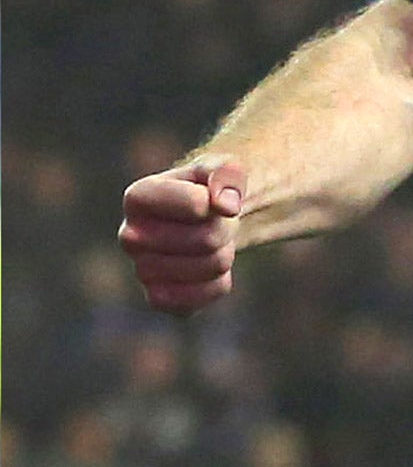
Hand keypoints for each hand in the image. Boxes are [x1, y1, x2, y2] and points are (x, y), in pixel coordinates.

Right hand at [118, 155, 246, 313]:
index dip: (217, 202)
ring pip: (209, 267)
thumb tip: (224, 206)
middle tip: (214, 222)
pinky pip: (197, 300)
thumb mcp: (224, 167)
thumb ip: (227, 174)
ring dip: (224, 255)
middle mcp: (130, 236)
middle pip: (206, 240)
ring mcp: (141, 270)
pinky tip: (208, 270)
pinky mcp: (158, 297)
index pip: (196, 205)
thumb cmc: (210, 188)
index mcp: (138, 197)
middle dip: (224, 229)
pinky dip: (216, 285)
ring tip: (210, 242)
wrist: (207, 218)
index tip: (209, 197)